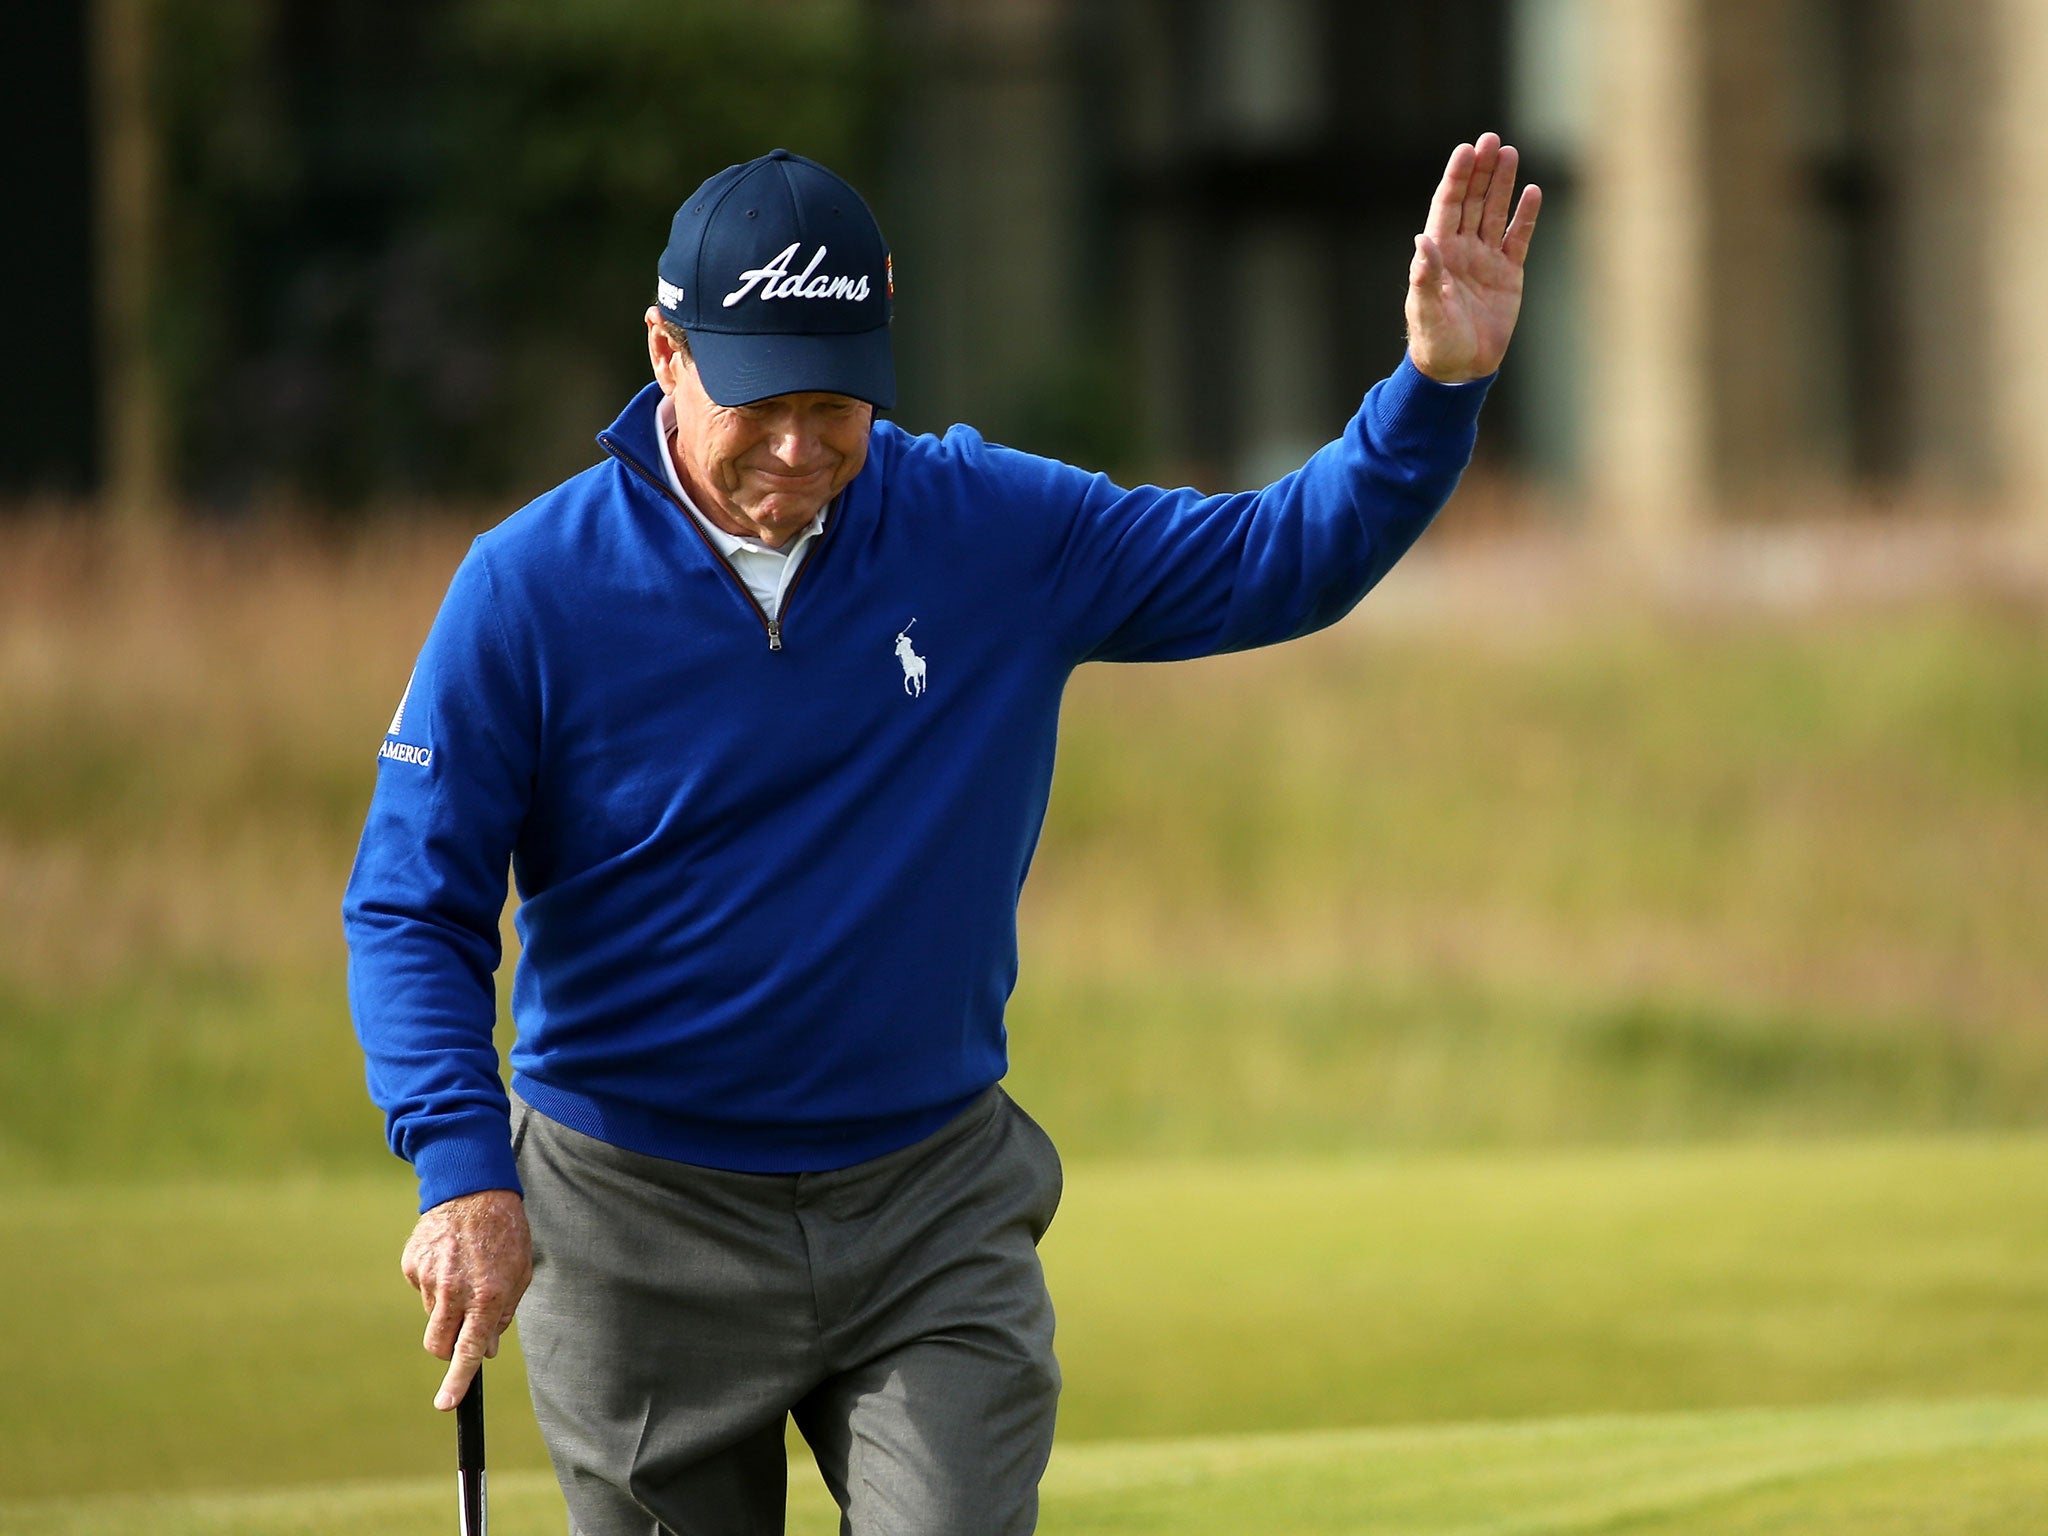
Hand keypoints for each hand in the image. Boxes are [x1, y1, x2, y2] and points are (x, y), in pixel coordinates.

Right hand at [401, 1188, 532, 1410]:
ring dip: (446, 1306)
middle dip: (447, 1346)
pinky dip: (434, 1281)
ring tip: (464, 1270)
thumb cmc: (505, 1232)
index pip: (469, 1350)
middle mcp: (454, 1290)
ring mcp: (428, 1278)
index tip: (447, 1405)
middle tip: (462, 1325)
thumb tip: (488, 1350)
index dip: (458, 1381)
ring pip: (432, 1315)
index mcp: (487, 1295)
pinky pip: (421, 1289)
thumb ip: (503, 1315)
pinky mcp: (411, 1264)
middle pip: (438, 1344)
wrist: (473, 1187)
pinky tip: (450, 1257)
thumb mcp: (519, 1273)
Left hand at [1406, 132, 1541, 383]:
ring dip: (1501, 184)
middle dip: (1480, 171)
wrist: (1460, 370)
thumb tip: (1422, 241)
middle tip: (1490, 139)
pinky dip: (1525, 216)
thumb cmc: (1436, 344)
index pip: (1447, 206)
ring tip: (1509, 153)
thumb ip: (1425, 278)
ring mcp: (1486, 260)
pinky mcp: (1508, 274)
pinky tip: (1532, 192)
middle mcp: (1461, 251)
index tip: (1466, 150)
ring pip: (1494, 212)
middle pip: (1471, 201)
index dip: (1456, 178)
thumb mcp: (1426, 313)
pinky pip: (1518, 238)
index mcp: (1439, 254)